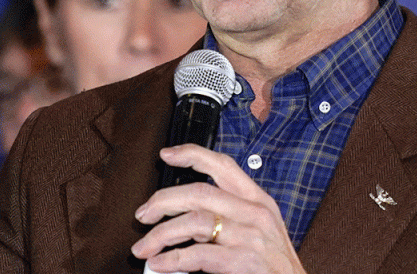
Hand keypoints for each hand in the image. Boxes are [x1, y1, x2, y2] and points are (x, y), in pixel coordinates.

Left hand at [131, 145, 306, 273]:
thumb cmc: (274, 267)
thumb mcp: (259, 231)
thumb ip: (229, 217)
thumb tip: (184, 215)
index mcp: (258, 201)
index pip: (223, 165)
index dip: (192, 155)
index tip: (166, 155)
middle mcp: (256, 213)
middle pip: (200, 192)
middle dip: (163, 201)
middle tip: (143, 215)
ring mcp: (252, 236)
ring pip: (195, 221)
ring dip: (162, 233)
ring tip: (144, 247)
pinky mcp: (246, 261)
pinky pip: (199, 254)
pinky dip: (173, 259)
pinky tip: (160, 263)